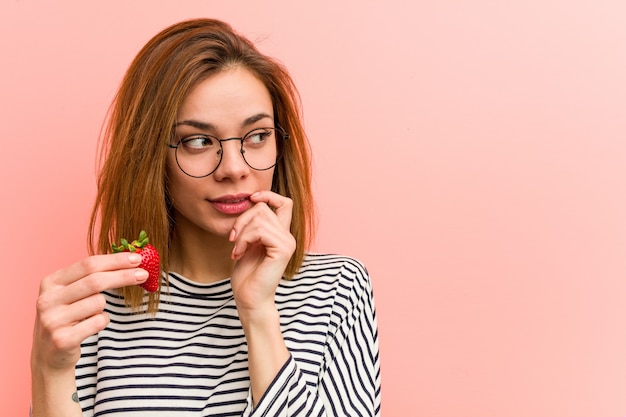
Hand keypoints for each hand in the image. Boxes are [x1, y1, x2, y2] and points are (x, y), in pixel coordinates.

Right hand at [31, 253, 147, 371]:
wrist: (49, 355)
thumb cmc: (68, 317)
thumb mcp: (72, 293)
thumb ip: (93, 276)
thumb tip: (131, 261)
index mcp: (51, 282)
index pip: (88, 264)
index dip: (115, 260)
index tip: (137, 258)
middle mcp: (47, 299)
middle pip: (96, 281)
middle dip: (124, 275)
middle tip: (144, 274)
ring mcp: (53, 320)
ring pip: (99, 302)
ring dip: (104, 307)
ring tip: (92, 314)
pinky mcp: (62, 339)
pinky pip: (98, 322)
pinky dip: (102, 321)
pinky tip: (90, 326)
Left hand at [229, 191, 295, 314]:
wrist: (249, 298)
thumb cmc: (247, 275)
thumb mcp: (248, 243)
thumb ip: (253, 225)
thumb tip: (251, 201)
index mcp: (281, 234)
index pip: (284, 203)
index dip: (268, 195)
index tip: (251, 199)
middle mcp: (288, 236)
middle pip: (263, 207)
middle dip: (241, 219)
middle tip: (232, 239)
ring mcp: (288, 242)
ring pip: (259, 217)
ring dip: (240, 233)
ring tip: (236, 249)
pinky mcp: (283, 249)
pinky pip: (260, 230)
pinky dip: (244, 239)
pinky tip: (239, 253)